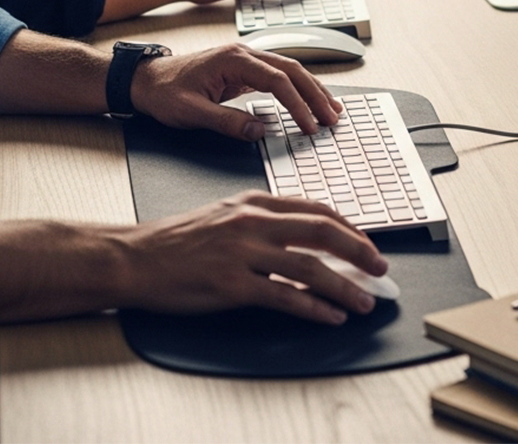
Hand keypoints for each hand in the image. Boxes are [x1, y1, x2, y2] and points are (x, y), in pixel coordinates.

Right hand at [113, 191, 386, 323]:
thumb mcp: (223, 214)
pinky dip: (314, 308)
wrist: (137, 257)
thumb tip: (300, 237)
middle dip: (358, 250)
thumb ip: (260, 219)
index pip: (314, 208)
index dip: (347, 227)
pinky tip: (332, 316)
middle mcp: (253, 221)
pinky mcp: (233, 285)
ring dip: (345, 285)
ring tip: (365, 300)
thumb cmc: (178, 239)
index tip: (366, 242)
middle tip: (381, 267)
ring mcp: (243, 252)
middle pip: (321, 231)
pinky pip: (285, 297)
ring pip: (310, 266)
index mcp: (253, 201)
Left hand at [130, 42, 341, 138]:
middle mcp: (244, 53)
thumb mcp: (191, 113)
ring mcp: (246, 59)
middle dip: (315, 94)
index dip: (297, 104)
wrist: (148, 80)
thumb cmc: (166, 93)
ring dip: (312, 89)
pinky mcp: (245, 69)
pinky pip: (280, 76)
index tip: (310, 126)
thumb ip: (226, 122)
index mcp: (233, 59)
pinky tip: (310, 101)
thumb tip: (259, 131)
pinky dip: (299, 89)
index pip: (277, 81)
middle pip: (292, 70)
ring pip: (290, 70)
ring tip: (332, 110)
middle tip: (333, 119)